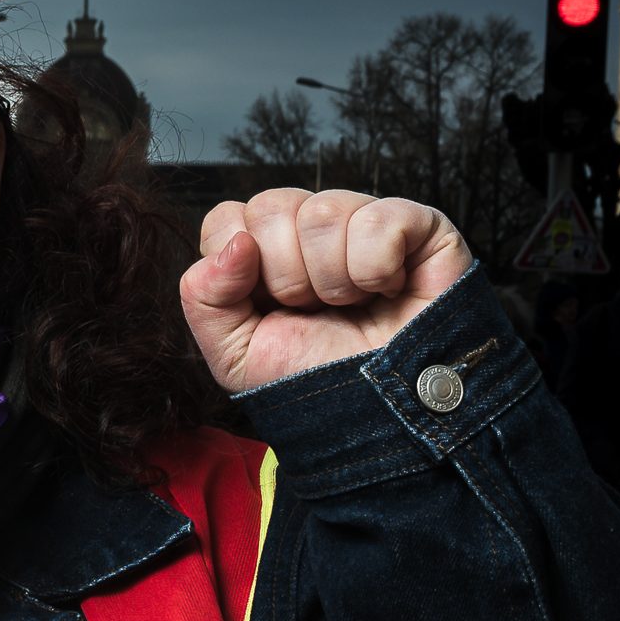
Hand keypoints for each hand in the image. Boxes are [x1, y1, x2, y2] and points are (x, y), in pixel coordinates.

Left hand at [180, 189, 470, 395]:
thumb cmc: (316, 380)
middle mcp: (310, 230)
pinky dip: (377, 270)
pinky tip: (386, 292)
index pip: (227, 218)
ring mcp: (362, 220)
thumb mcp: (236, 354)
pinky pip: (378, 220)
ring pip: (322, 212)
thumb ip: (204, 298)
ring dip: (333, 281)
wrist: (380, 414)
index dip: (239, 265)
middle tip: (314, 310)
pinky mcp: (415, 224)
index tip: (268, 305)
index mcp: (265, 253)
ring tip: (352, 306)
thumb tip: (234, 244)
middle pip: (270, 207)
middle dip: (286, 276)